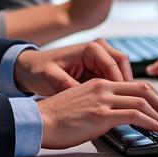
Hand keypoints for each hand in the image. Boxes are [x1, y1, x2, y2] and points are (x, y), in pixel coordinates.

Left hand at [14, 39, 132, 95]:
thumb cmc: (39, 69)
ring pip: (121, 73)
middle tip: (127, 105)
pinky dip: (116, 91)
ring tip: (122, 107)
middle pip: (123, 66)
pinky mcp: (97, 70)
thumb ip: (67, 85)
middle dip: (126, 86)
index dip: (121, 84)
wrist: (30, 67)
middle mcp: (98, 50)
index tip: (122, 101)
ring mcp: (99, 60)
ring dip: (123, 90)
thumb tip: (83, 97)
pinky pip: (113, 80)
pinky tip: (114, 106)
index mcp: (90, 49)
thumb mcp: (50, 77)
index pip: (115, 64)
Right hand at [37, 79, 157, 149]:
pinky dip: (152, 121)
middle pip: (145, 89)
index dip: (156, 98)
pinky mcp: (101, 113)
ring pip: (144, 99)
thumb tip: (119, 119)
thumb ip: (103, 107)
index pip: (137, 85)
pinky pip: (135, 113)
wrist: (38, 122)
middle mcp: (104, 86)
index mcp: (101, 83)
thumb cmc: (57, 119)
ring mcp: (103, 98)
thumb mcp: (84, 106)